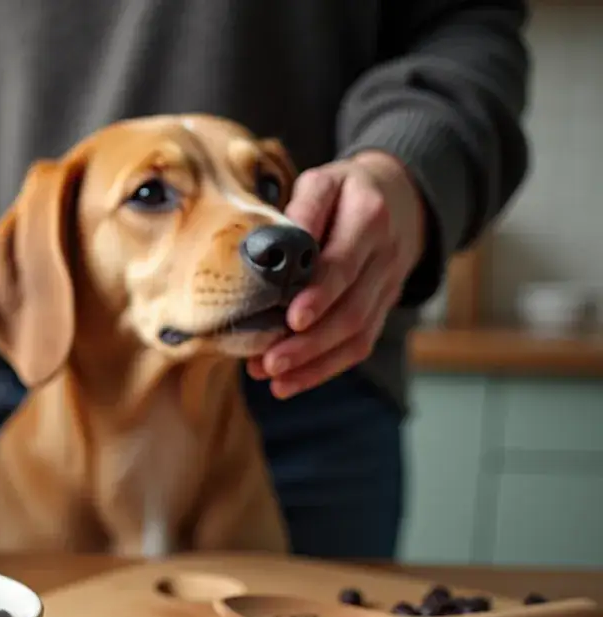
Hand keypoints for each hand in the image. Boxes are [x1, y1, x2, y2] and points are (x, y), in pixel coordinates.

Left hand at [248, 151, 425, 398]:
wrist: (400, 195)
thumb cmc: (346, 191)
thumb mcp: (324, 181)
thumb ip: (302, 210)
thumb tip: (273, 248)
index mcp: (369, 218)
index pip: (344, 264)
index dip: (320, 295)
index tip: (292, 319)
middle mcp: (385, 256)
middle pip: (351, 310)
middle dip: (309, 343)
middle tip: (269, 362)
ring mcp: (388, 286)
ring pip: (357, 334)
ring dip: (313, 363)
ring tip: (274, 378)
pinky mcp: (383, 307)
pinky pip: (360, 344)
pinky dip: (324, 368)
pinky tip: (290, 383)